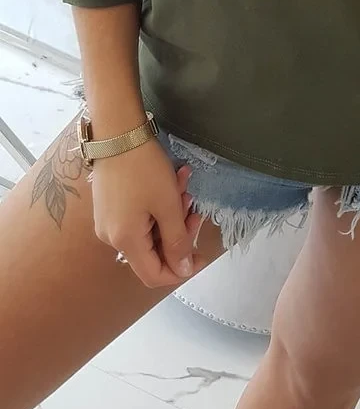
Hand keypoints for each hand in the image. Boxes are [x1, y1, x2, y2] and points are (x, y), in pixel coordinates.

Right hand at [92, 141, 205, 288]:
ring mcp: (108, 221)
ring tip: (183, 186)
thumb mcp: (168, 205)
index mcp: (125, 241)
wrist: (117, 133)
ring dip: (172, 214)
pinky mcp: (109, 206)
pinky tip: (171, 181)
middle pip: (154, 251)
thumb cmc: (144, 169)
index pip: (154, 276)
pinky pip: (139, 217)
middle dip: (179, 232)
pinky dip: (158, 205)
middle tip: (194, 207)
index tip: (203, 253)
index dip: (181, 270)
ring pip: (149, 231)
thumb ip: (177, 241)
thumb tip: (184, 271)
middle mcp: (112, 237)